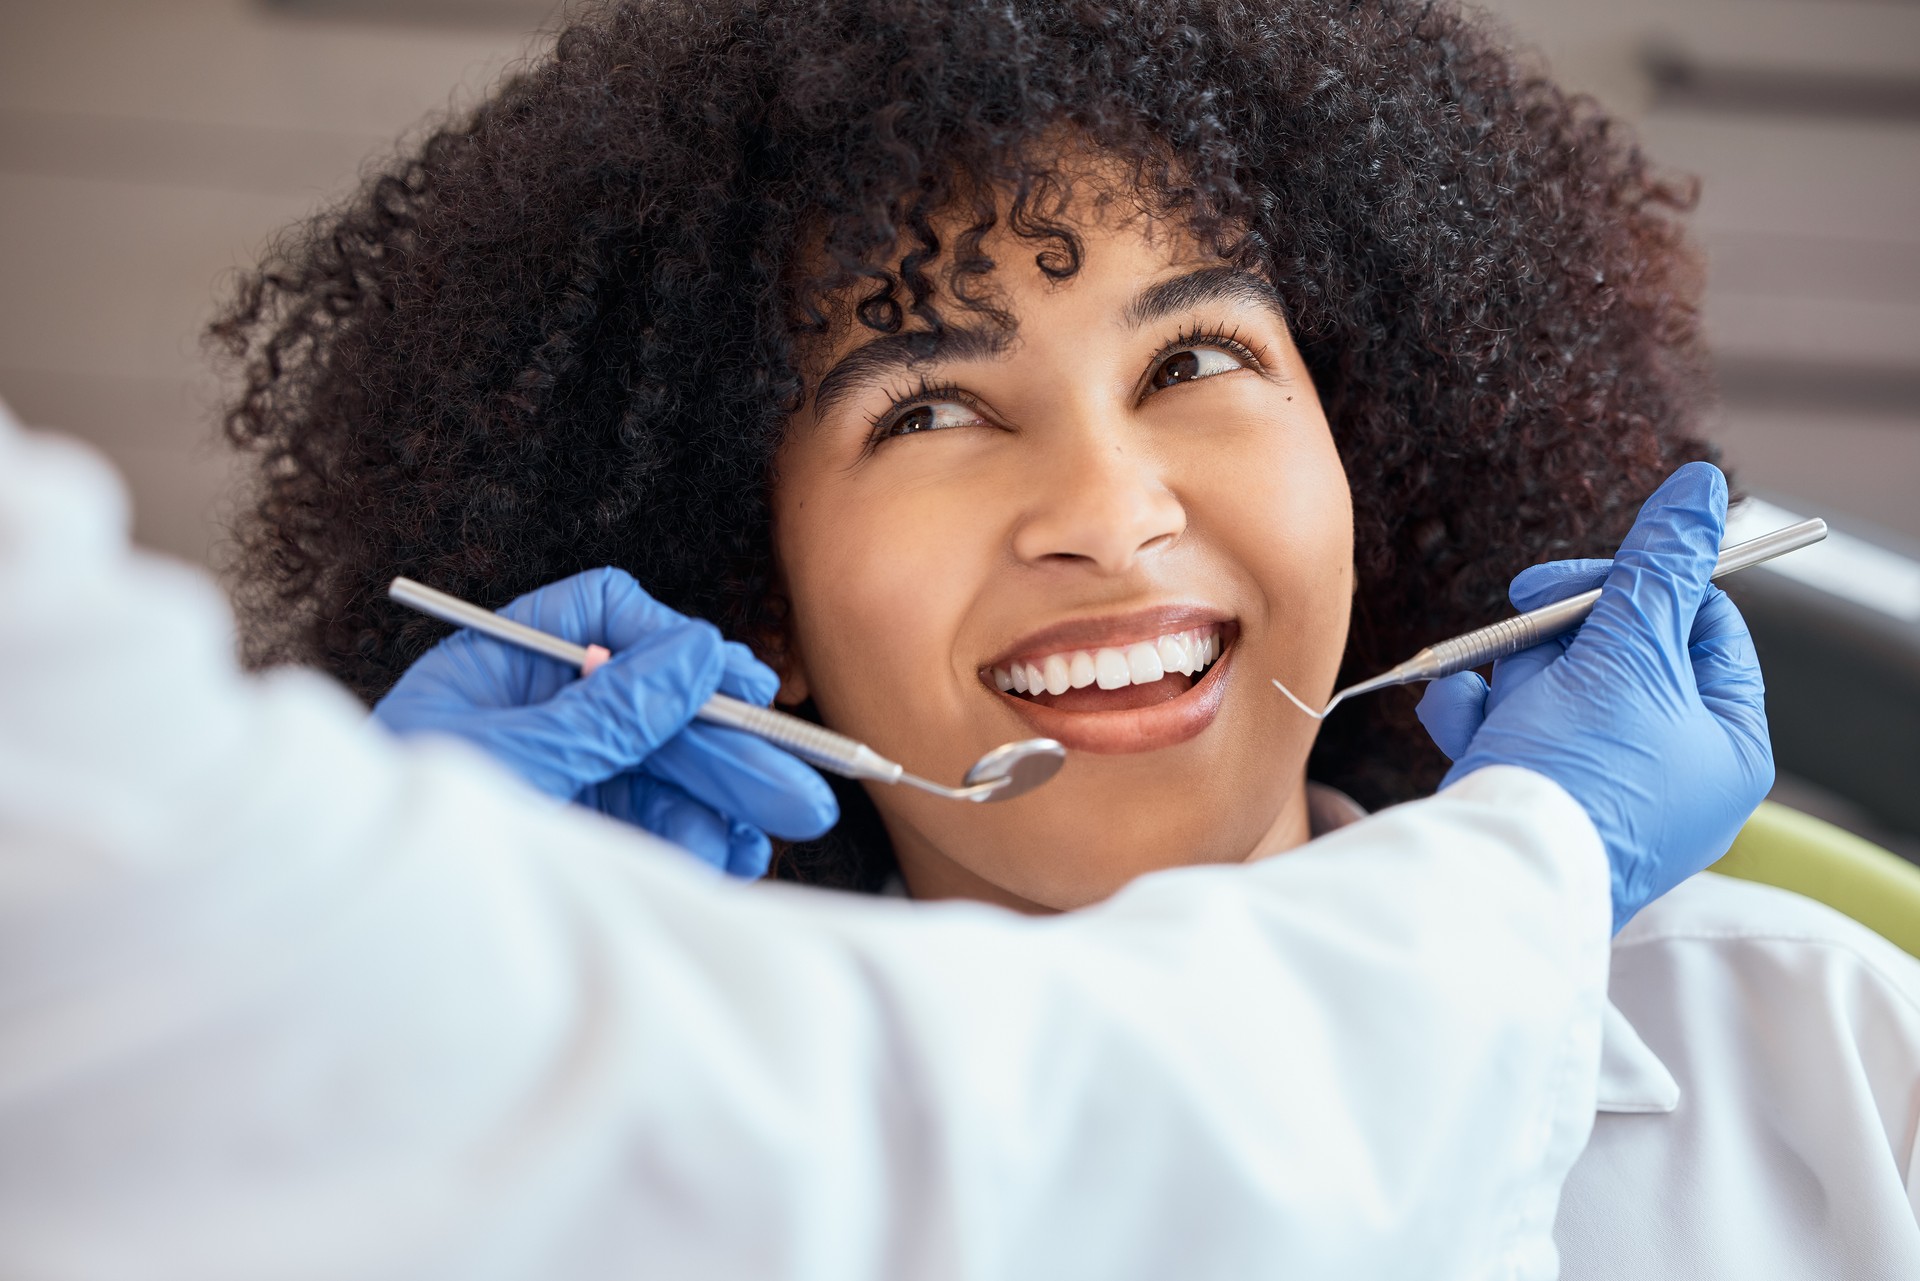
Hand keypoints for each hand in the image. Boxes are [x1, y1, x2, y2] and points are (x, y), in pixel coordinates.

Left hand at [374, 568, 837, 875]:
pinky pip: (651, 826)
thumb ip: (610, 710)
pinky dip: (694, 842)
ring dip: (722, 805)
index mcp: (498, 667)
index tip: (729, 679)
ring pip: (665, 773)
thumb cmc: (400, 842)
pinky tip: (723, 858)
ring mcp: (559, 778)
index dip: (670, 640)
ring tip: (763, 838)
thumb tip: (696, 653)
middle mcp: (535, 716)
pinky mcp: (573, 836)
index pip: (602, 615)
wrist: (353, 961)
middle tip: (798, 787)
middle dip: (729, 749)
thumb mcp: (514, 760)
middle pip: (654, 707)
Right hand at [1415, 463, 1772, 929]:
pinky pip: (1515, 734)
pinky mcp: (1541, 804)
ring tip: (1480, 689)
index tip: (1576, 579)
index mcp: (1727, 742)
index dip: (1641, 587)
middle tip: (1523, 625)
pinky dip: (1480, 714)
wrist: (1496, 873)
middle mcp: (1674, 771)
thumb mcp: (1626, 650)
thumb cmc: (1579, 776)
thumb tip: (1699, 489)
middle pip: (1621, 652)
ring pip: (1557, 689)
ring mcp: (1604, 790)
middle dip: (1557, 639)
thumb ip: (1659, 566)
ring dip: (1507, 673)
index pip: (1704, 626)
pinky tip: (1452, 709)